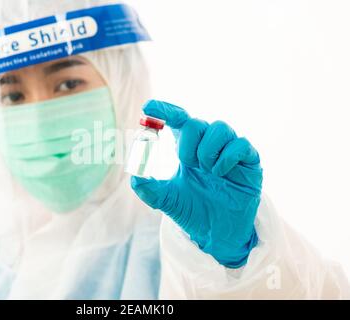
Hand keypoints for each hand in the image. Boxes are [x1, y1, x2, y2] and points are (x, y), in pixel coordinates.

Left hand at [131, 100, 262, 267]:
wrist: (216, 234)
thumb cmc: (192, 212)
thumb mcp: (167, 200)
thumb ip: (148, 188)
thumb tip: (134, 174)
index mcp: (188, 149)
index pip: (178, 120)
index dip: (164, 110)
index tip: (148, 107)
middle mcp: (209, 146)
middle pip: (196, 123)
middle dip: (188, 144)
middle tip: (189, 165)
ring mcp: (230, 152)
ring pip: (219, 128)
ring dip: (207, 150)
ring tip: (207, 171)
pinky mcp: (250, 162)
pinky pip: (241, 144)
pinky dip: (227, 157)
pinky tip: (221, 174)